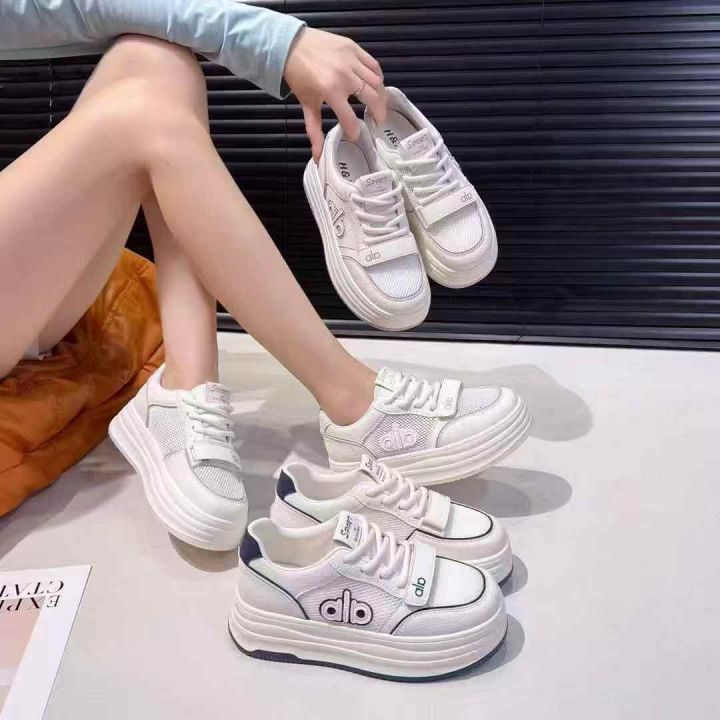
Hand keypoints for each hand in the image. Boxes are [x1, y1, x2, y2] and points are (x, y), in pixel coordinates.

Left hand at [284, 27, 386, 159]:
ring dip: (380, 95)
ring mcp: (351, 59)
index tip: (354, 135)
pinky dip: (377, 76)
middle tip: (378, 120)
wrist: (291, 45)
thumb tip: (317, 157)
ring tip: (378, 103)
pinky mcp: (354, 47)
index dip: (354, 131)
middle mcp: (345, 75)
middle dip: (378, 113)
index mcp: (332, 91)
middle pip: (373, 98)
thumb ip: (314, 130)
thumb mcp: (307, 104)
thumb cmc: (299, 76)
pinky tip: (375, 84)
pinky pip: (373, 64)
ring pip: (377, 81)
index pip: (350, 118)